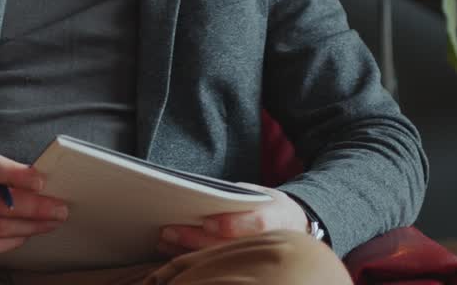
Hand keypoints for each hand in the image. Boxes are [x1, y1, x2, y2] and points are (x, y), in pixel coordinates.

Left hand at [158, 185, 308, 255]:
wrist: (293, 225)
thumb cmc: (267, 205)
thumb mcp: (259, 194)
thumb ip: (235, 195)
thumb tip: (199, 192)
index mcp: (275, 216)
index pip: (256, 224)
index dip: (231, 224)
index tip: (207, 222)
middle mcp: (267, 242)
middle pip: (229, 245)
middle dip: (195, 238)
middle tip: (167, 230)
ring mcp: (255, 257)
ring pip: (220, 258)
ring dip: (188, 250)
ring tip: (163, 240)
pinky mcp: (244, 265)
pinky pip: (216, 264)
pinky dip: (192, 259)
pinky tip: (172, 251)